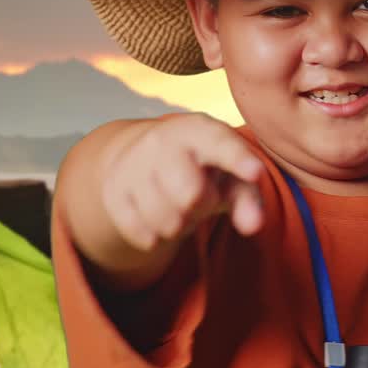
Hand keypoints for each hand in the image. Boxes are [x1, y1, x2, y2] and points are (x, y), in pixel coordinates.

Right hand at [100, 114, 264, 250]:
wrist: (145, 155)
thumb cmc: (203, 167)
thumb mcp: (230, 175)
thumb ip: (248, 199)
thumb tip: (253, 225)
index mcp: (200, 130)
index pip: (221, 145)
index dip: (238, 160)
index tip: (255, 173)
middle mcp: (162, 140)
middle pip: (190, 195)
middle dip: (202, 205)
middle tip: (200, 196)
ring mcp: (133, 164)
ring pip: (166, 221)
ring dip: (179, 225)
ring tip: (179, 206)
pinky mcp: (113, 190)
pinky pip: (142, 234)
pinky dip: (156, 237)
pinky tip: (158, 217)